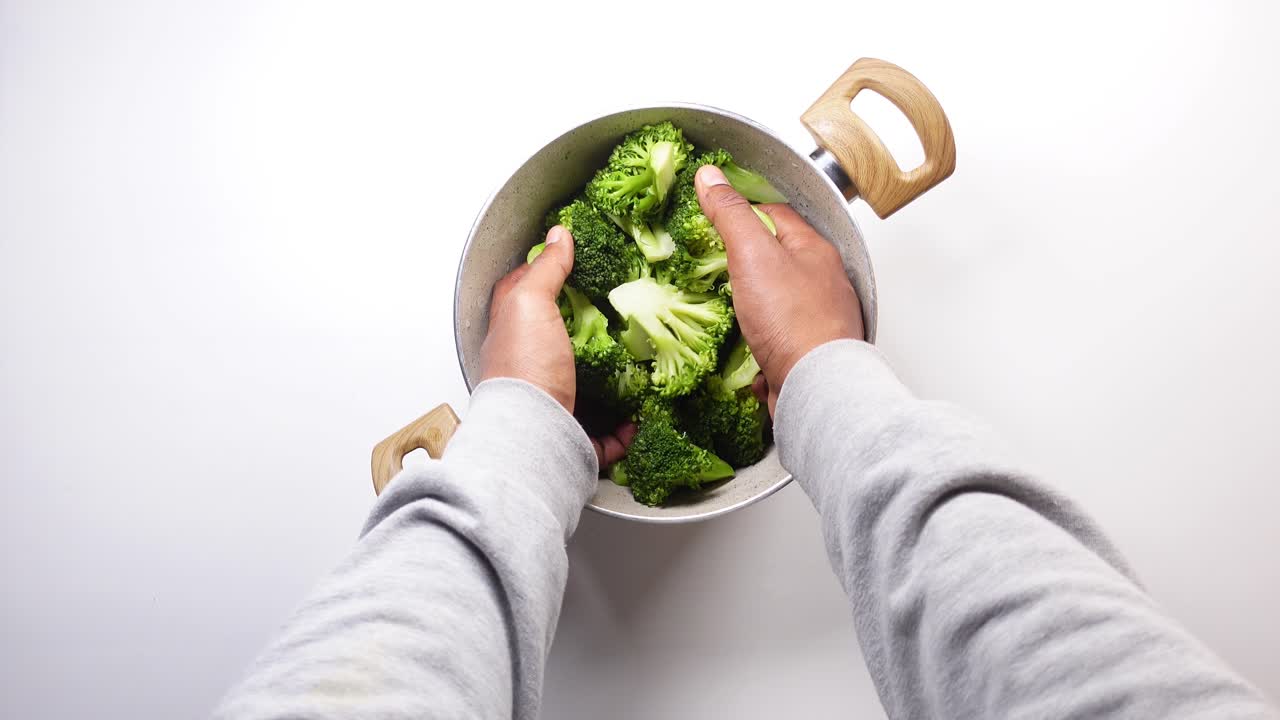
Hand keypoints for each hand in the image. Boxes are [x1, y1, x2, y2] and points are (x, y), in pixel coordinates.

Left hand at [481, 225, 635, 467]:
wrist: (532, 434)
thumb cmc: (525, 367)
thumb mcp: (530, 303)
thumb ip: (547, 269)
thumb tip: (559, 233)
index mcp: (512, 334)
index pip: (522, 294)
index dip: (544, 275)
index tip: (577, 263)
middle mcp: (529, 369)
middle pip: (562, 342)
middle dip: (592, 332)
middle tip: (623, 316)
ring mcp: (552, 403)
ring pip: (588, 387)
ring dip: (615, 380)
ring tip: (641, 363)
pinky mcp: (575, 434)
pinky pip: (606, 432)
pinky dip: (625, 426)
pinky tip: (641, 413)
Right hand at [695, 165, 864, 413]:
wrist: (815, 386)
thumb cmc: (792, 320)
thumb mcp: (752, 254)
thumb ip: (731, 215)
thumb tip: (710, 177)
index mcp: (814, 251)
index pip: (777, 214)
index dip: (744, 210)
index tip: (717, 215)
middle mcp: (822, 283)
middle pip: (779, 258)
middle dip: (746, 260)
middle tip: (714, 262)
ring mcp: (817, 319)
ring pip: (778, 301)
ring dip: (751, 304)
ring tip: (725, 303)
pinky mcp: (807, 353)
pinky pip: (778, 339)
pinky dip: (758, 341)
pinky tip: (742, 346)